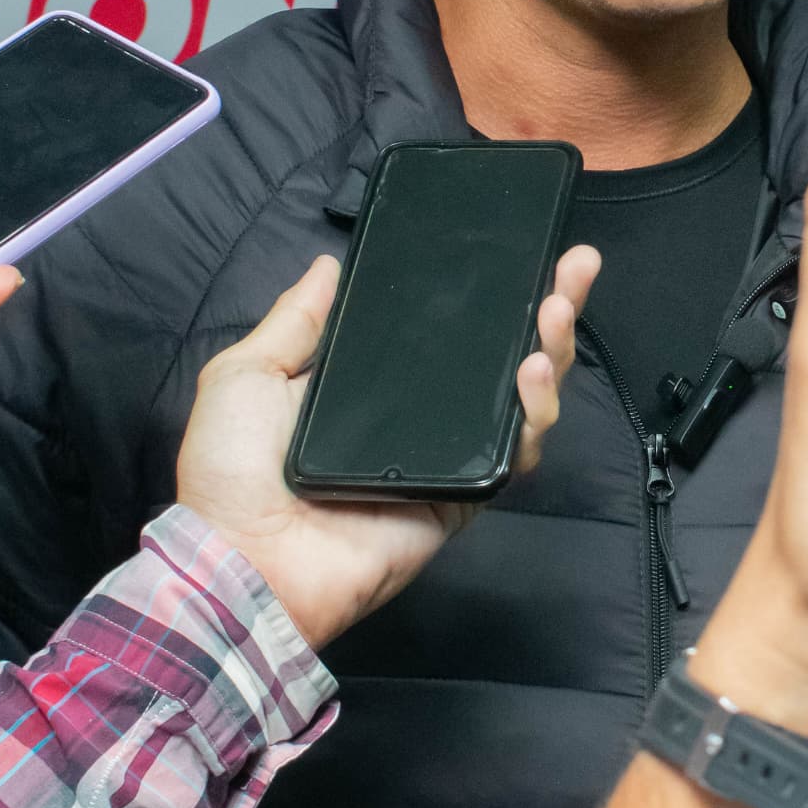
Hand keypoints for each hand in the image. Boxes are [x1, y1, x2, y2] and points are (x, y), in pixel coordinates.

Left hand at [176, 245, 599, 650]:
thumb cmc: (233, 469)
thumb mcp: (248, 372)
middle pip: (499, 356)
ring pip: (521, 401)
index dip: (483, 293)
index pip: (442, 331)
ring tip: (555, 308)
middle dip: (547, 306)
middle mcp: (417, 418)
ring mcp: (447, 458)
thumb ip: (296, 321)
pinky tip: (531, 369)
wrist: (244, 557)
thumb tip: (329, 265)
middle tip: (574, 263)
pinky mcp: (464, 498)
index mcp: (370, 387)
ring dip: (551, 349)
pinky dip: (533, 413)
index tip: (516, 249)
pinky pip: (514, 455)